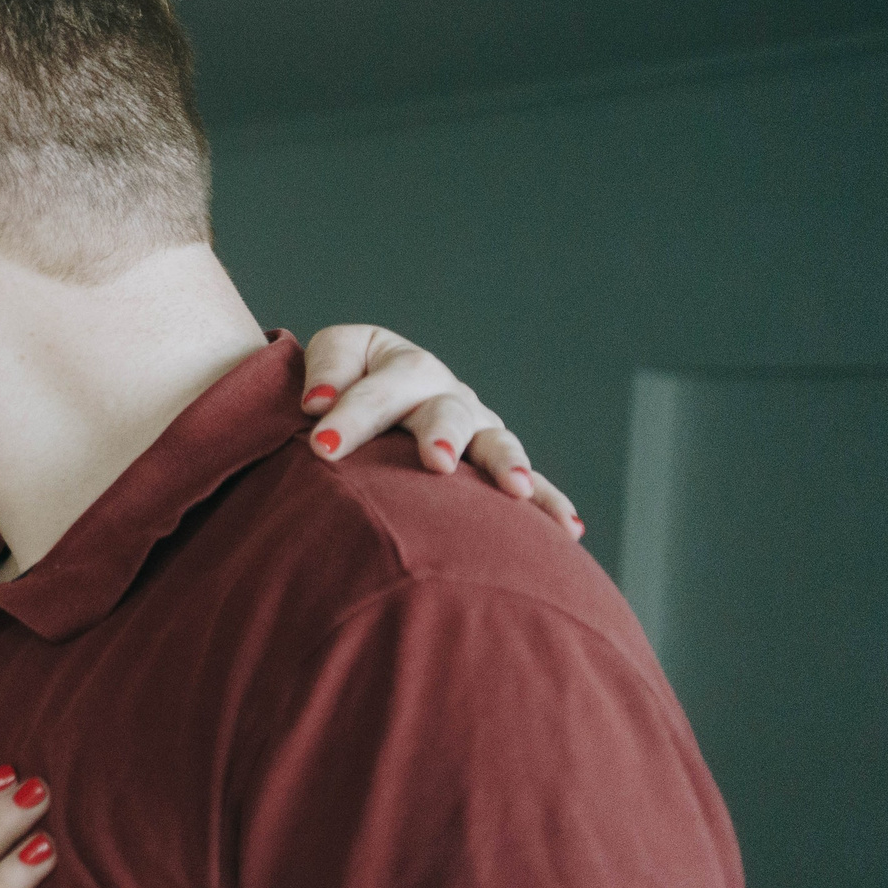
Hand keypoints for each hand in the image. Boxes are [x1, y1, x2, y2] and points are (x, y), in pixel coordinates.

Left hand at [300, 324, 582, 539]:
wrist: (372, 391)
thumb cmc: (344, 380)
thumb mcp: (333, 359)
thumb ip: (325, 373)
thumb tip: (318, 404)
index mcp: (401, 366)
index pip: (376, 389)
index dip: (352, 415)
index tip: (323, 445)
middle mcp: (446, 394)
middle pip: (445, 411)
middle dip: (442, 434)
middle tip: (436, 460)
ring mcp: (477, 428)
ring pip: (496, 443)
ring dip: (506, 464)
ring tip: (514, 489)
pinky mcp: (493, 463)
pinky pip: (528, 484)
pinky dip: (549, 501)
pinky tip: (569, 528)